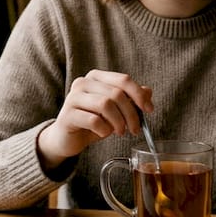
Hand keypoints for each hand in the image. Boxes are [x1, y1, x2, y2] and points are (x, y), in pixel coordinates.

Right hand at [36, 70, 151, 169]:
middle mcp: (83, 83)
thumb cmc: (92, 123)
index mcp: (96, 77)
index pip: (123, 79)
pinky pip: (93, 120)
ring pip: (105, 105)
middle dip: (131, 113)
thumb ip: (130, 99)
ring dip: (118, 122)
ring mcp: (73, 98)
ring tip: (120, 132)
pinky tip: (103, 134)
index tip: (149, 110)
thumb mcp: (115, 111)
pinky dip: (104, 130)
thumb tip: (148, 92)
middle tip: (135, 129)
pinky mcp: (67, 115)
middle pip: (116, 93)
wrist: (66, 139)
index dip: (139, 95)